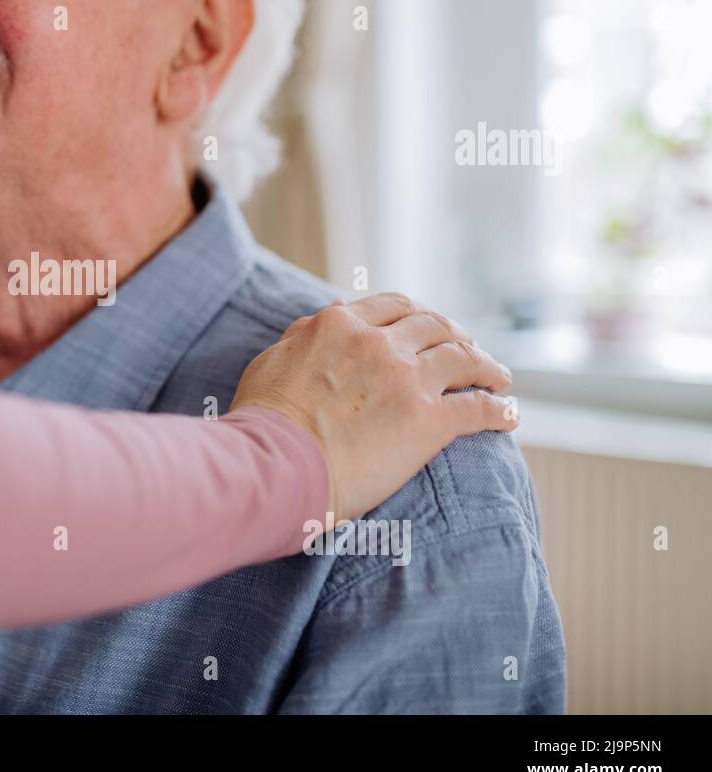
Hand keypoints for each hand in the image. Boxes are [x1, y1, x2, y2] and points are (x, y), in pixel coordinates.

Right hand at [230, 292, 514, 521]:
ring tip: (499, 378)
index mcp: (339, 324)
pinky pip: (478, 408)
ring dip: (487, 366)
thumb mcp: (271, 360)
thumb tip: (318, 327)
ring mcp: (407, 380)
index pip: (393, 306)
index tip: (428, 328)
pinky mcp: (428, 421)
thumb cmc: (262, 423)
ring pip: (464, 359)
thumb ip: (301, 338)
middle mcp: (378, 343)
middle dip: (456, 335)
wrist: (274, 465)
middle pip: (435, 326)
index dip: (418, 316)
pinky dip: (500, 409)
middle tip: (468, 349)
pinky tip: (510, 416)